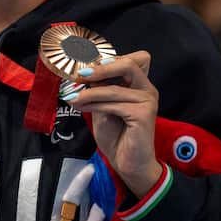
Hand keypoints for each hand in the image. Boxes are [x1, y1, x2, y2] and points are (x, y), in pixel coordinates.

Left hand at [66, 51, 164, 196]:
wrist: (127, 162)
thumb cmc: (116, 135)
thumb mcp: (102, 107)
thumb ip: (98, 90)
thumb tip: (83, 73)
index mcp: (139, 85)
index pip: (133, 59)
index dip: (110, 58)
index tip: (85, 65)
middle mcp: (147, 89)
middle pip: (130, 63)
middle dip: (102, 67)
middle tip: (79, 74)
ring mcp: (148, 101)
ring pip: (114, 87)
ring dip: (89, 92)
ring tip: (73, 98)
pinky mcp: (144, 114)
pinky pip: (113, 104)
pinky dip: (94, 104)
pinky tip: (81, 107)